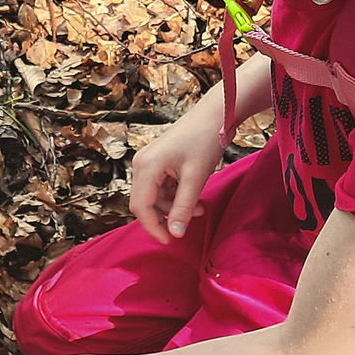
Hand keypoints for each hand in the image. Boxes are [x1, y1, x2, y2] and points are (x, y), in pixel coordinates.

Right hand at [129, 103, 224, 243]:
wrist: (214, 114)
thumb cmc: (204, 140)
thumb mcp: (195, 178)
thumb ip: (183, 208)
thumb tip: (175, 234)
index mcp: (146, 167)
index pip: (140, 207)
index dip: (153, 227)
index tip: (170, 241)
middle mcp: (141, 164)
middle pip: (145, 203)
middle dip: (167, 215)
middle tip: (190, 221)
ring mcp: (148, 162)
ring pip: (155, 196)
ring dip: (175, 206)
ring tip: (199, 207)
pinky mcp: (158, 161)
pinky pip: (161, 187)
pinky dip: (176, 195)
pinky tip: (194, 195)